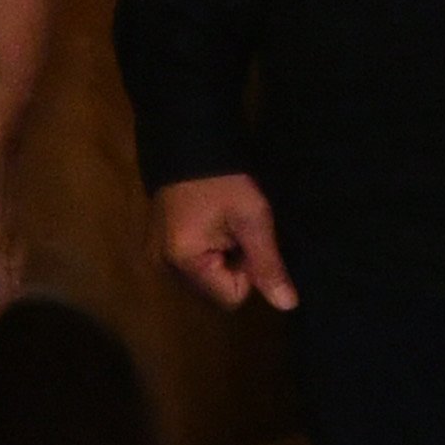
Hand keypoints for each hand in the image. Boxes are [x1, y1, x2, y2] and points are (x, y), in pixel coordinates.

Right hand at [152, 171, 295, 312]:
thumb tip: (288, 306)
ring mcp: (156, 256)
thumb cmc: (223, 179)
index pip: (231, 297)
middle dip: (231, 267)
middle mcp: (163, 267)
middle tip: (233, 229)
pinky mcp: (157, 245)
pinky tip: (207, 224)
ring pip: (204, 279)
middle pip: (214, 291)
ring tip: (220, 225)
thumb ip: (267, 264)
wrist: (188, 139)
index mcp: (182, 262)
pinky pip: (190, 265)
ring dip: (218, 260)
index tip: (245, 238)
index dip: (247, 271)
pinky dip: (205, 251)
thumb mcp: (252, 219)